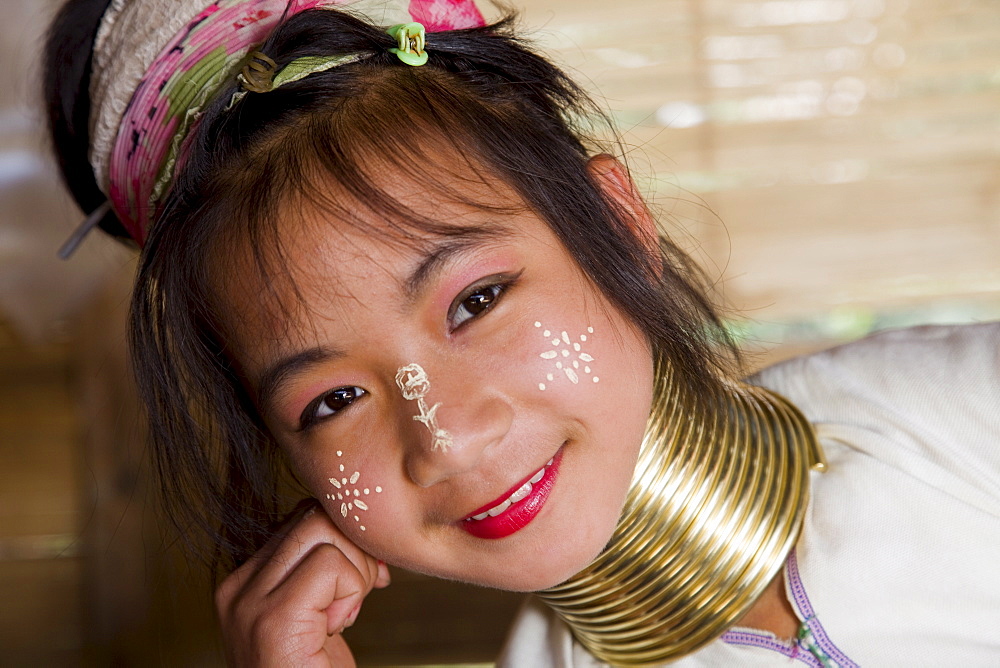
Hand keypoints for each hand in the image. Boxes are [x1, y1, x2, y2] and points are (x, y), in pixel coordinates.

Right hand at [215, 501, 390, 666]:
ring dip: (356, 571)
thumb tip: (356, 528)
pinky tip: (338, 627)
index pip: (302, 518)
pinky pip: (331, 566)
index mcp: (243, 581)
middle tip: (361, 594)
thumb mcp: (314, 612)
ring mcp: (248, 604)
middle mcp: (236, 588)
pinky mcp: (272, 620)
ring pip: (323, 531)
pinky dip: (353, 591)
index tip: (364, 579)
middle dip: (355, 548)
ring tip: (345, 615)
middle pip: (313, 516)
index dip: (344, 539)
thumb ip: (321, 570)